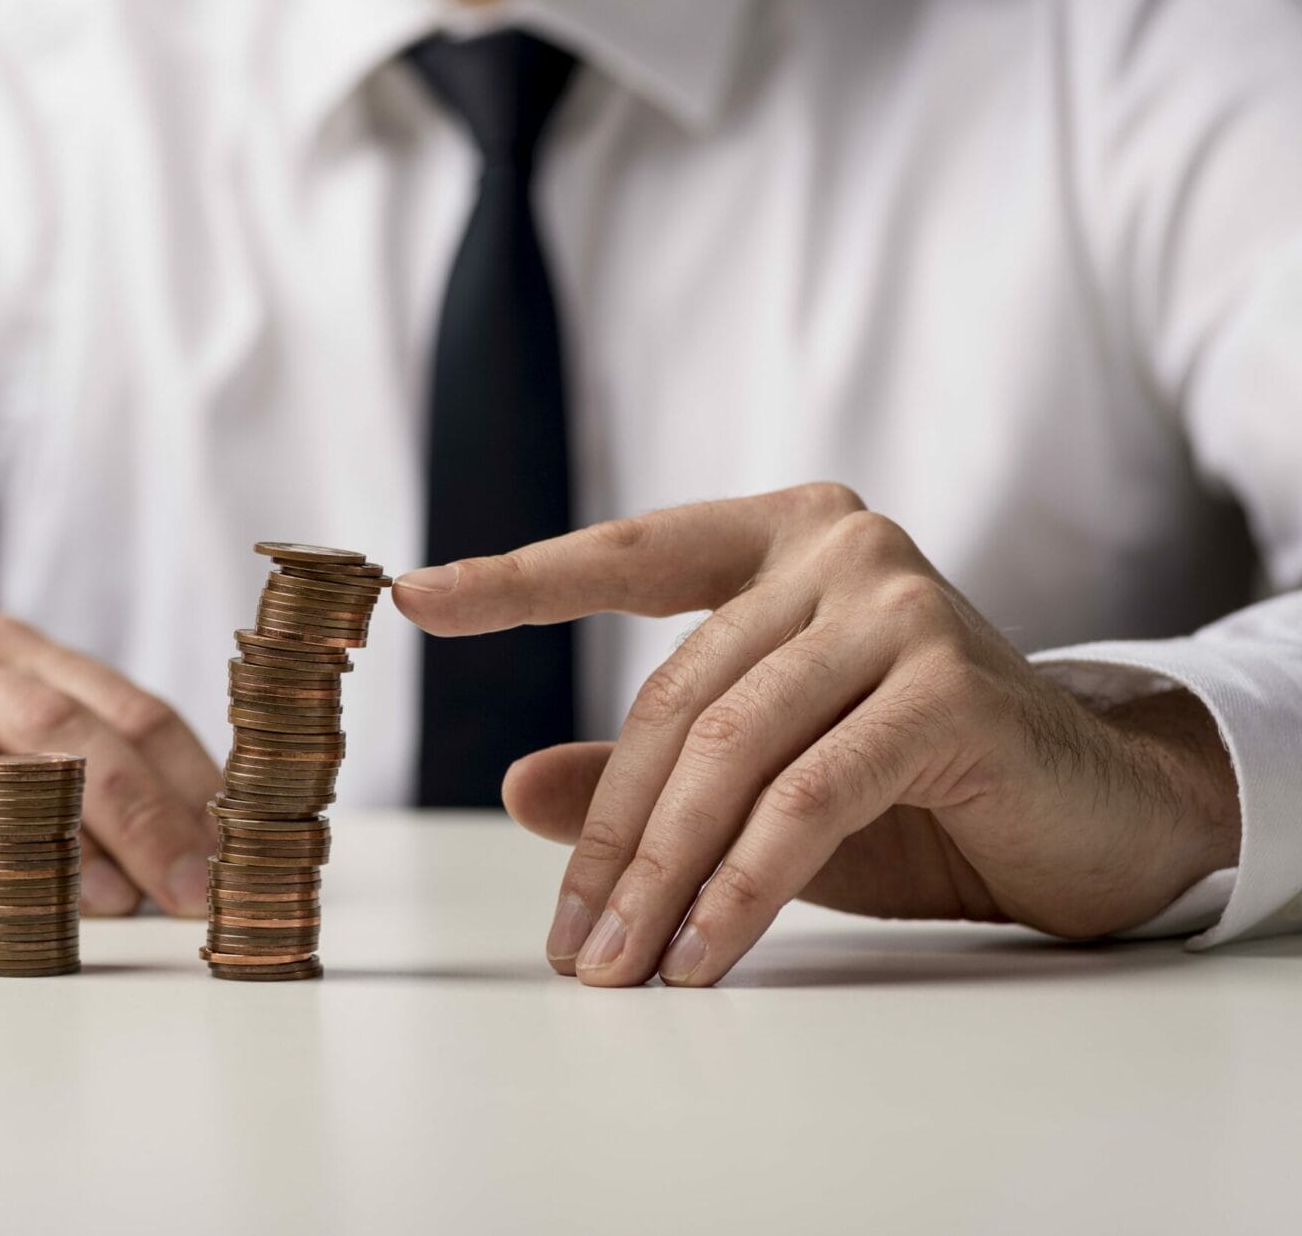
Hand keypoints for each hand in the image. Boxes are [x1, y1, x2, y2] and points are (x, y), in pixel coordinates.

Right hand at [0, 611, 218, 915]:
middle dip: (135, 811)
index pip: (118, 705)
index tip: (238, 851)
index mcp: (0, 650)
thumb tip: (191, 849)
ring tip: (99, 898)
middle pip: (48, 727)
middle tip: (191, 887)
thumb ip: (79, 766)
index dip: (187, 779)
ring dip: (30, 833)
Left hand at [393, 484, 1240, 986]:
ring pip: (732, 751)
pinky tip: (699, 954)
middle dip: (610, 834)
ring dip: (661, 875)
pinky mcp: (948, 686)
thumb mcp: (763, 774)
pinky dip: (739, 886)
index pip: (631, 554)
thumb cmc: (914, 785)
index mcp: (783, 538)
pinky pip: (806, 798)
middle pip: (678, 697)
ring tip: (618, 966)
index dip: (520, 579)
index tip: (414, 597)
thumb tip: (516, 789)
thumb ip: (649, 769)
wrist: (1090, 812)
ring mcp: (899, 605)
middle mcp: (841, 548)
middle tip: (569, 942)